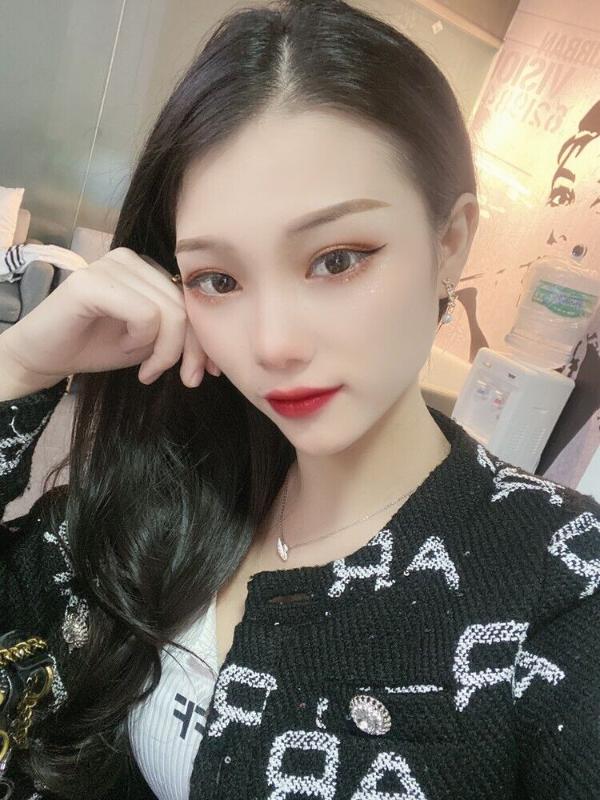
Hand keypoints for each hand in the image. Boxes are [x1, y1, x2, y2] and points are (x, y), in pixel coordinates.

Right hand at [0, 247, 218, 389]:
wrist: (44, 357)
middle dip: (187, 351)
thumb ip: (179, 337)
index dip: (203, 339)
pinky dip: (141, 340)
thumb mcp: (150, 344)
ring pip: (170, 312)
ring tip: (143, 366)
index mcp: (148, 269)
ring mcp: (111, 266)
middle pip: (185, 306)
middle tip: (172, 378)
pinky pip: (145, 314)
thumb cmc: (96, 346)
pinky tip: (123, 347)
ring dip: (163, 351)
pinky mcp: (92, 282)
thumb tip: (218, 357)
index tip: (205, 373)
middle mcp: (131, 259)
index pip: (193, 300)